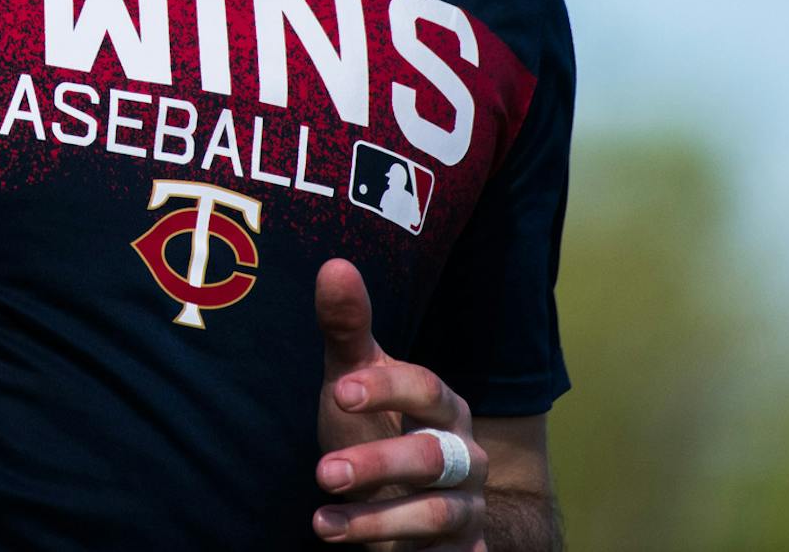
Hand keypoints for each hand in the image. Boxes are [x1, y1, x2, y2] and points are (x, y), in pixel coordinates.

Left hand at [312, 257, 486, 548]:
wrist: (404, 499)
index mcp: (444, 405)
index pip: (426, 388)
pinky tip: (357, 550)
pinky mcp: (462, 550)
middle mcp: (465, 456)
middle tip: (323, 472)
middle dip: (378, 463)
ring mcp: (467, 507)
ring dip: (377, 521)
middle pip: (432, 456)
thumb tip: (334, 264)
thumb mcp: (354, 379)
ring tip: (322, 525)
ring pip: (435, 513)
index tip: (339, 390)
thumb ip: (345, 330)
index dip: (386, 388)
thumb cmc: (375, 426)